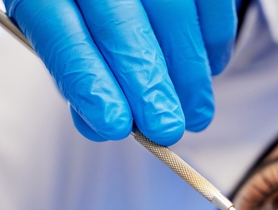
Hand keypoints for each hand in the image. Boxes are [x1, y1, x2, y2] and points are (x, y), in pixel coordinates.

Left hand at [4, 0, 237, 143]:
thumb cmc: (90, 11)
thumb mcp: (69, 33)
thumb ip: (80, 75)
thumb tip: (97, 125)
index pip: (62, 35)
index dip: (89, 82)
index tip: (115, 126)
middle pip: (120, 26)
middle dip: (148, 84)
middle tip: (166, 128)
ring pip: (174, 16)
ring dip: (189, 75)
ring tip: (196, 114)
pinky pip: (211, 3)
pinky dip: (214, 42)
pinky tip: (211, 69)